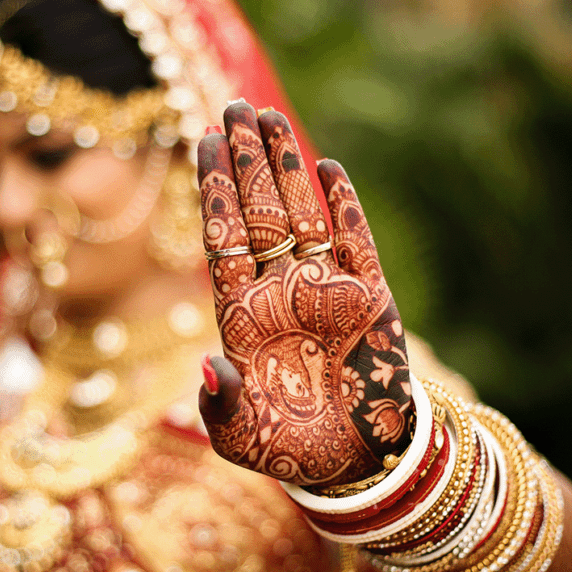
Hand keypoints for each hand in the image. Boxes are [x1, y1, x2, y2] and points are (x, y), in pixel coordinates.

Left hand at [198, 102, 413, 486]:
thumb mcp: (243, 439)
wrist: (356, 465)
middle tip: (234, 106)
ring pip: (302, 216)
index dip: (213, 192)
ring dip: (289, 168)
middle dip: (246, 161)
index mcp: (242, 316)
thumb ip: (221, 405)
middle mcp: (280, 293)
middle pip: (259, 212)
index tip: (201, 141)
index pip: (222, 240)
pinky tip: (329, 169)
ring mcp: (325, 292)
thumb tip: (209, 366)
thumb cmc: (291, 454)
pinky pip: (355, 246)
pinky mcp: (370, 301)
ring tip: (271, 117)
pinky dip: (344, 209)